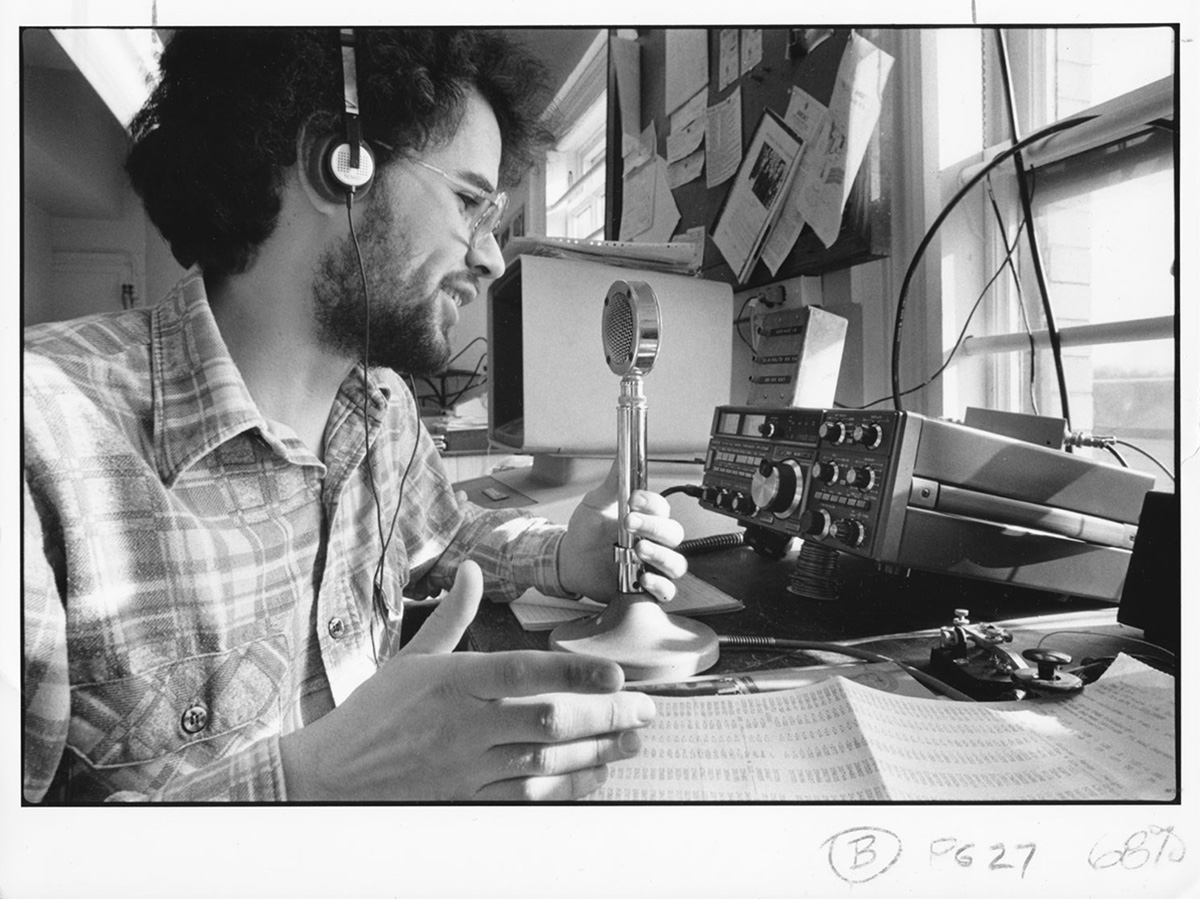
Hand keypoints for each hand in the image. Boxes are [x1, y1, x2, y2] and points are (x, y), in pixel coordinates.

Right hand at [279, 561, 655, 800]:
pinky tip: (592, 777)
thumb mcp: (410, 657)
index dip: (575, 672)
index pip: (524, 671)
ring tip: (631, 741)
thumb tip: (472, 572)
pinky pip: (525, 798)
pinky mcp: (466, 800)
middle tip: (644, 711)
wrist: (328, 776)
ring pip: (544, 762)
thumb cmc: (372, 713)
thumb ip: (452, 617)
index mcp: (454, 681)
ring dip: (595, 752)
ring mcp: (466, 766)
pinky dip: (563, 789)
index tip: (616, 673)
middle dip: (604, 716)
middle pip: (547, 720)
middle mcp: (464, 723)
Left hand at [557, 459, 687, 603]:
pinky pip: (667, 591)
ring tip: (638, 550)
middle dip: (654, 528)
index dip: (652, 503)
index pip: (663, 508)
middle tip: (630, 523)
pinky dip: (659, 585)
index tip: (633, 499)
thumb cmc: (586, 531)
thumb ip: (613, 482)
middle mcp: (653, 541)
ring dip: (660, 556)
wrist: (570, 560)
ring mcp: (652, 564)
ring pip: (676, 563)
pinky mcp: (646, 587)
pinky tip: (643, 578)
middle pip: (674, 534)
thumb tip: (623, 454)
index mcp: (646, 518)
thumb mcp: (596, 503)